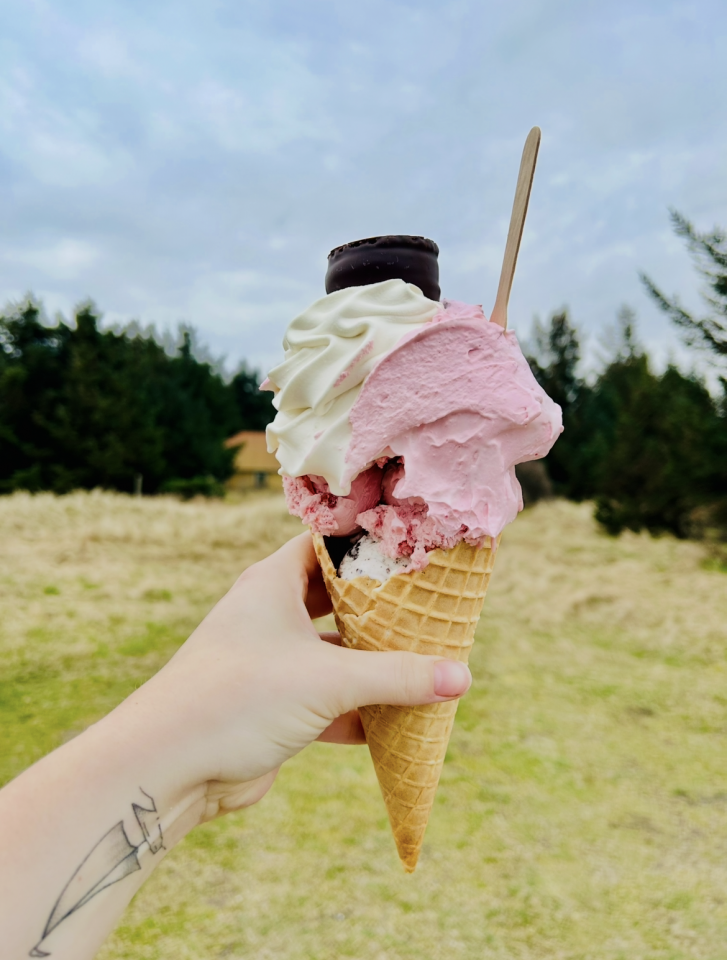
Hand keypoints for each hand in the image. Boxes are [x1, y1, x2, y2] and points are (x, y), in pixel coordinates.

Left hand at [118, 533, 471, 822]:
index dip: (368, 544)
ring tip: (426, 664)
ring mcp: (271, 663)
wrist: (170, 767)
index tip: (415, 547)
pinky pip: (328, 700)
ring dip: (374, 664)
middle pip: (336, 600)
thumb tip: (461, 677)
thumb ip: (397, 676)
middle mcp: (269, 616)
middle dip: (381, 610)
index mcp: (272, 583)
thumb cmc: (240, 697)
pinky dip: (360, 710)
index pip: (326, 545)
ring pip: (334, 654)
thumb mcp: (328, 679)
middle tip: (431, 608)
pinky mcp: (273, 708)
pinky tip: (399, 721)